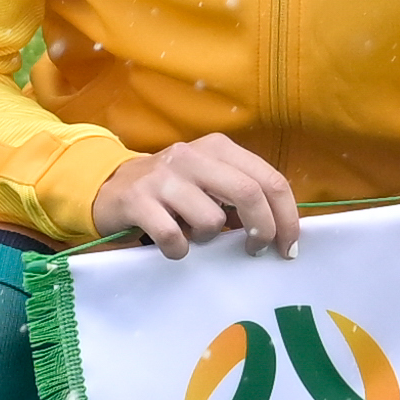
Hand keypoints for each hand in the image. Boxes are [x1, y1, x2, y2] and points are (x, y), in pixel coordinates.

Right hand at [91, 137, 305, 255]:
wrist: (110, 187)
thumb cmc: (172, 191)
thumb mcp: (209, 181)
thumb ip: (243, 194)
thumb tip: (283, 229)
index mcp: (218, 148)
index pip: (269, 179)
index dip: (287, 216)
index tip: (289, 246)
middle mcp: (192, 156)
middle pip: (248, 194)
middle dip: (262, 229)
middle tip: (256, 250)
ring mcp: (163, 177)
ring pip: (211, 220)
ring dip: (208, 239)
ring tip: (192, 234)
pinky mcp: (137, 200)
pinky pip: (173, 237)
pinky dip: (179, 250)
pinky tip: (173, 245)